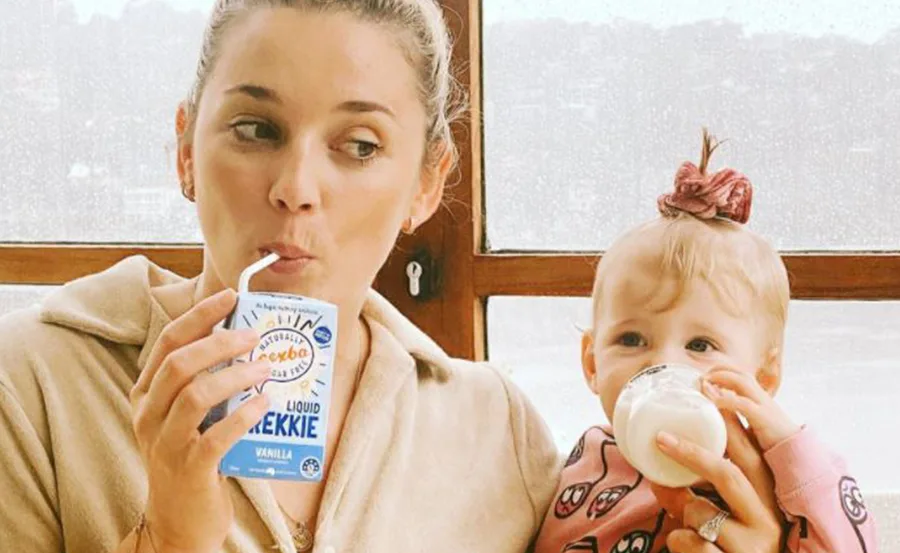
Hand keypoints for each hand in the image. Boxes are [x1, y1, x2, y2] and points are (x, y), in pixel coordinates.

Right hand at [129, 289, 270, 552]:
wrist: (178, 523)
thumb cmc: (192, 458)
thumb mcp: (187, 416)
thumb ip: (204, 381)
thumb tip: (247, 341)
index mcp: (146, 395)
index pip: (167, 343)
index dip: (199, 316)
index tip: (230, 296)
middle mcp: (148, 415)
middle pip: (179, 364)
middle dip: (220, 342)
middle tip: (255, 335)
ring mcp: (165, 444)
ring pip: (194, 396)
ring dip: (236, 376)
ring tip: (266, 368)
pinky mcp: (188, 469)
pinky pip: (215, 437)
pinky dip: (243, 416)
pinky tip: (265, 404)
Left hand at [651, 410, 783, 552]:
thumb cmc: (731, 546)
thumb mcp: (716, 515)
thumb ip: (693, 493)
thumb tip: (656, 472)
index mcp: (767, 494)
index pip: (752, 451)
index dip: (734, 422)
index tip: (710, 393)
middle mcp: (768, 515)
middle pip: (727, 473)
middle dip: (691, 453)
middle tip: (661, 438)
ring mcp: (755, 541)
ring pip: (700, 511)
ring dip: (680, 513)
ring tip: (686, 525)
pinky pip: (689, 541)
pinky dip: (678, 542)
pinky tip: (688, 549)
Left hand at [701, 367, 800, 451]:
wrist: (798, 455)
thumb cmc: (775, 443)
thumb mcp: (755, 425)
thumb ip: (739, 417)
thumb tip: (718, 415)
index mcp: (759, 400)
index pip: (741, 376)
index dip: (723, 372)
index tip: (705, 377)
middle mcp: (761, 398)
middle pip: (740, 373)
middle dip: (720, 370)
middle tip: (702, 375)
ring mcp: (764, 407)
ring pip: (742, 382)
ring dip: (722, 378)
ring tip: (705, 382)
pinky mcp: (765, 419)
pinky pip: (745, 405)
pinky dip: (728, 401)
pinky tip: (715, 403)